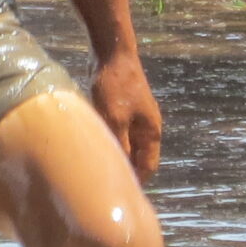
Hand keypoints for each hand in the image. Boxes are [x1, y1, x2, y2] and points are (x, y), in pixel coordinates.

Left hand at [90, 53, 162, 180]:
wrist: (112, 53)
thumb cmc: (115, 86)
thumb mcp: (115, 119)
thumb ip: (120, 145)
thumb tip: (119, 169)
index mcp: (150, 132)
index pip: (148, 167)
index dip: (136, 182)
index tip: (119, 194)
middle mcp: (146, 127)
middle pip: (138, 158)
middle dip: (125, 171)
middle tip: (104, 185)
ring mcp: (134, 117)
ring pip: (127, 145)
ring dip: (116, 155)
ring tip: (97, 169)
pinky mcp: (121, 109)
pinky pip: (118, 133)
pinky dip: (109, 141)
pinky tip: (94, 147)